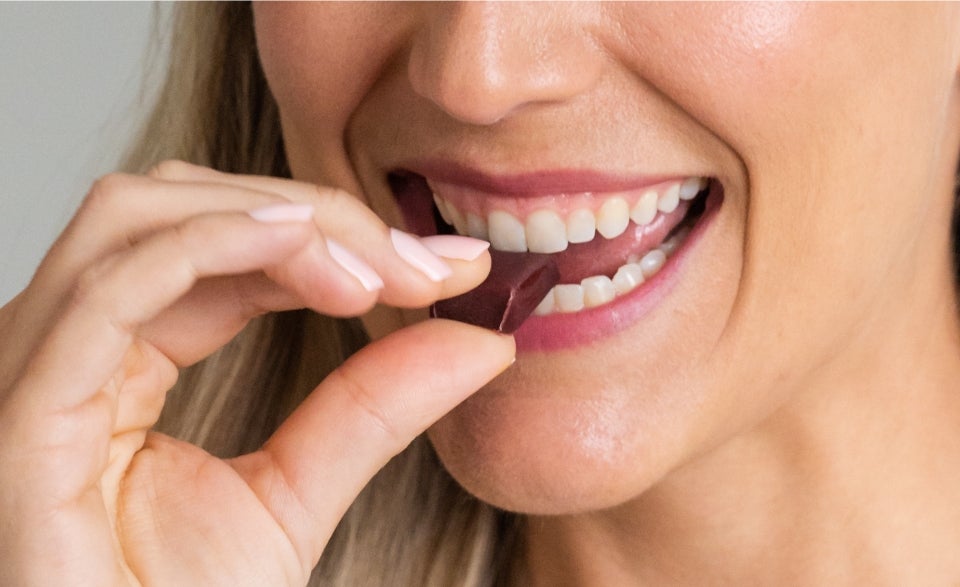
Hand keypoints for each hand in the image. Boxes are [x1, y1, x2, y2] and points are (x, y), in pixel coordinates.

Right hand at [0, 161, 513, 585]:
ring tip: (378, 273)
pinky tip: (298, 242)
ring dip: (278, 223)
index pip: (219, 248)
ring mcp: (34, 375)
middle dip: (315, 219)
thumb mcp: (295, 493)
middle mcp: (65, 349)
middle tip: (423, 268)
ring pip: (142, 219)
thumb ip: (374, 407)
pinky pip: (107, 293)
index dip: (332, 236)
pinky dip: (208, 245)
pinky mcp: (24, 422)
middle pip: (181, 208)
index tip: (445, 267)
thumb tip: (480, 340)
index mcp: (118, 360)